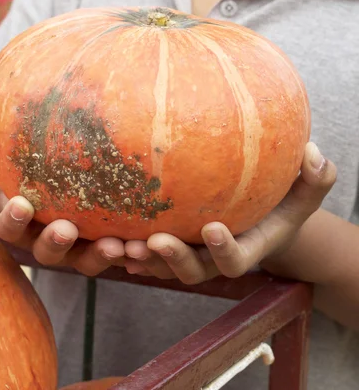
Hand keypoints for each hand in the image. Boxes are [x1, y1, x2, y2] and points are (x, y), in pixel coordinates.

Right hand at [0, 127, 124, 275]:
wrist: (67, 172)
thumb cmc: (31, 163)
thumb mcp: (6, 157)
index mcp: (22, 222)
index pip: (10, 228)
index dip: (12, 220)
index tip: (20, 203)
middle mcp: (48, 240)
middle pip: (48, 252)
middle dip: (55, 243)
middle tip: (66, 229)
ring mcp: (80, 246)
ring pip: (85, 261)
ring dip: (99, 256)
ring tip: (115, 245)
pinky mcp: (108, 243)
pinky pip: (118, 255)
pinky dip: (129, 253)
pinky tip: (142, 243)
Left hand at [124, 143, 336, 284]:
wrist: (258, 212)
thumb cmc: (283, 197)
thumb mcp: (305, 189)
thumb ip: (317, 176)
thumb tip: (313, 153)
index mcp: (246, 247)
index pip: (235, 260)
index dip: (223, 250)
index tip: (212, 227)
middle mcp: (214, 255)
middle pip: (192, 270)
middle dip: (172, 260)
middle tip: (152, 241)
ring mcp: (190, 251)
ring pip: (162, 265)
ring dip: (141, 257)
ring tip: (118, 242)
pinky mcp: (171, 240)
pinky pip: (145, 250)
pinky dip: (127, 247)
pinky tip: (106, 231)